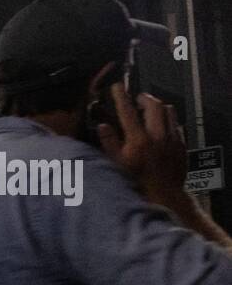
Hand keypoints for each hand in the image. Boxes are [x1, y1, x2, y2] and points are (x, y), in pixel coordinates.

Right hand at [96, 84, 186, 200]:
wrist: (162, 196)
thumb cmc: (137, 184)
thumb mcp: (115, 165)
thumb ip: (109, 143)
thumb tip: (103, 127)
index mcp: (138, 140)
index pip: (128, 111)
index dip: (121, 96)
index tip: (117, 88)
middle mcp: (157, 136)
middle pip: (153, 105)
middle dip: (144, 97)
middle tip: (137, 97)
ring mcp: (171, 140)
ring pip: (169, 111)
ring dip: (159, 106)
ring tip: (151, 108)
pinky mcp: (181, 145)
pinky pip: (177, 125)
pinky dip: (169, 120)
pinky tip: (162, 126)